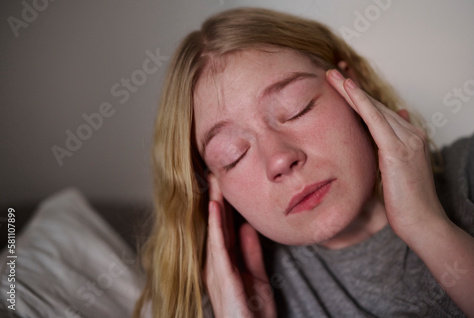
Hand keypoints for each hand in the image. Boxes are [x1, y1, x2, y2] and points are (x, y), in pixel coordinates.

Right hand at [204, 175, 276, 317]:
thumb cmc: (251, 313)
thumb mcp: (256, 277)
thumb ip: (250, 252)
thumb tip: (247, 228)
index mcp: (223, 263)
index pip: (223, 228)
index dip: (223, 204)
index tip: (223, 182)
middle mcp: (215, 264)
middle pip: (216, 224)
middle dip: (216, 198)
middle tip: (214, 172)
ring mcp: (216, 270)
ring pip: (215, 229)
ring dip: (214, 204)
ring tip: (213, 181)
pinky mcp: (222, 277)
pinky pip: (218, 246)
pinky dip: (216, 225)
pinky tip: (215, 206)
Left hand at [326, 69, 448, 239]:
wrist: (422, 223)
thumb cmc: (406, 202)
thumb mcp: (395, 173)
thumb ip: (389, 151)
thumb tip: (384, 133)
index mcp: (409, 137)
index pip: (380, 111)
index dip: (360, 96)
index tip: (342, 82)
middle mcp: (410, 133)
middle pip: (376, 105)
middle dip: (352, 87)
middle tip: (332, 70)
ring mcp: (407, 140)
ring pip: (374, 108)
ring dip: (351, 89)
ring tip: (332, 74)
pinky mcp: (398, 150)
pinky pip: (375, 119)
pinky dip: (360, 101)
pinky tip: (347, 88)